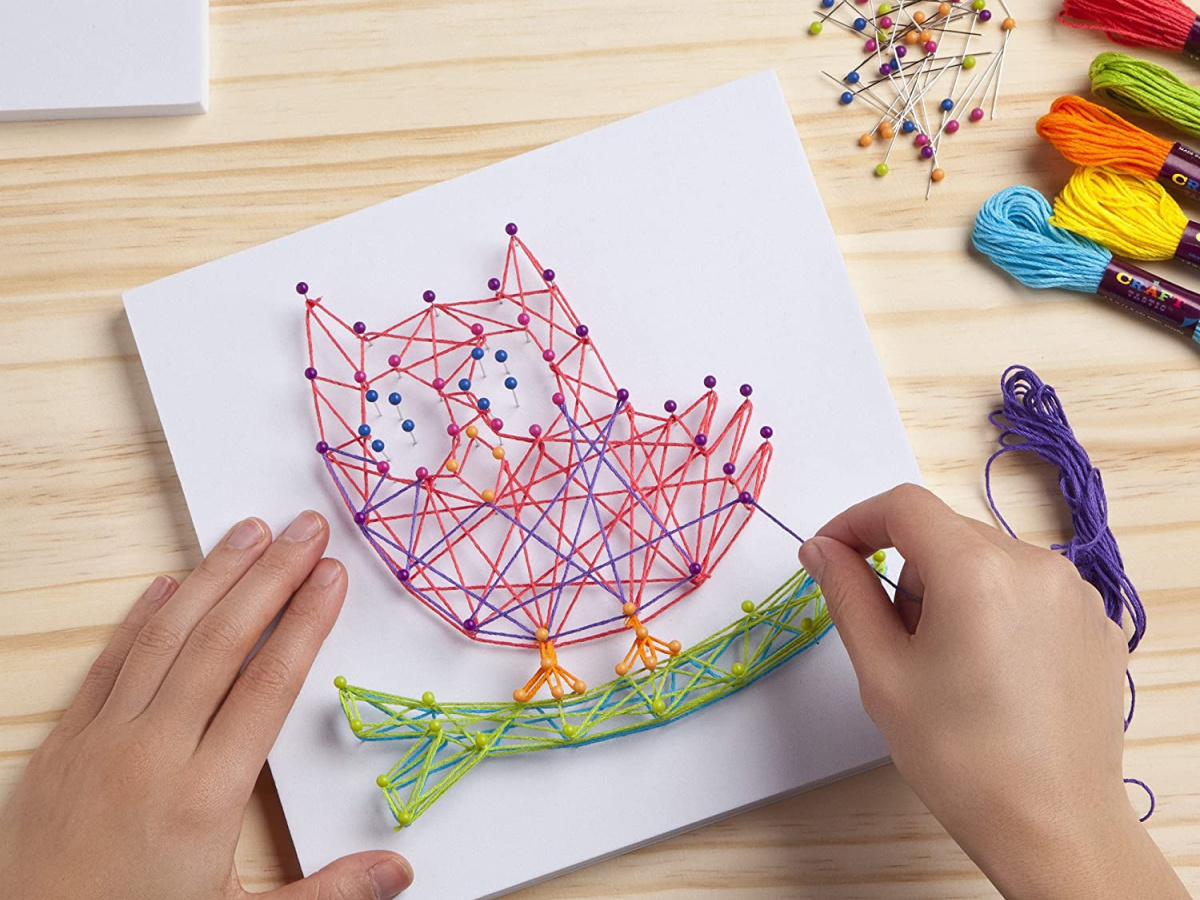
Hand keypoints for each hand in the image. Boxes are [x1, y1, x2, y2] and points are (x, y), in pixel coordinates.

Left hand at [0, 511, 412, 899]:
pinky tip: (165, 584)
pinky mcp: (63, 746)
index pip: (271, 682)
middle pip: (223, 641)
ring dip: (212, 577)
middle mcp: (153, 754)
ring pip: (166, 636)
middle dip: (272, 576)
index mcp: (206, 796)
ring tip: (249, 532)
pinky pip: (107, 664)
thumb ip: (327, 893)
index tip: (332, 575)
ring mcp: (102, 743)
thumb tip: (399, 874)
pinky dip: (138, 618)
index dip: (308, 621)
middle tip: (306, 529)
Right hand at [799, 484, 1187, 899]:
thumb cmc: (957, 755)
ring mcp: (1075, 593)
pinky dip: (997, 609)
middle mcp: (1035, 563)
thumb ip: (846, 593)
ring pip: (988, 559)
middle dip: (905, 569)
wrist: (1053, 828)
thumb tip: (820, 548)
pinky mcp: (1097, 624)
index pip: (903, 505)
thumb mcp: (882, 671)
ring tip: (947, 664)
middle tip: (892, 639)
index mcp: (977, 569)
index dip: (856, 522)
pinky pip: (1029, 590)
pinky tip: (993, 671)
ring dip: (952, 589)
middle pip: (946, 533)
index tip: (828, 557)